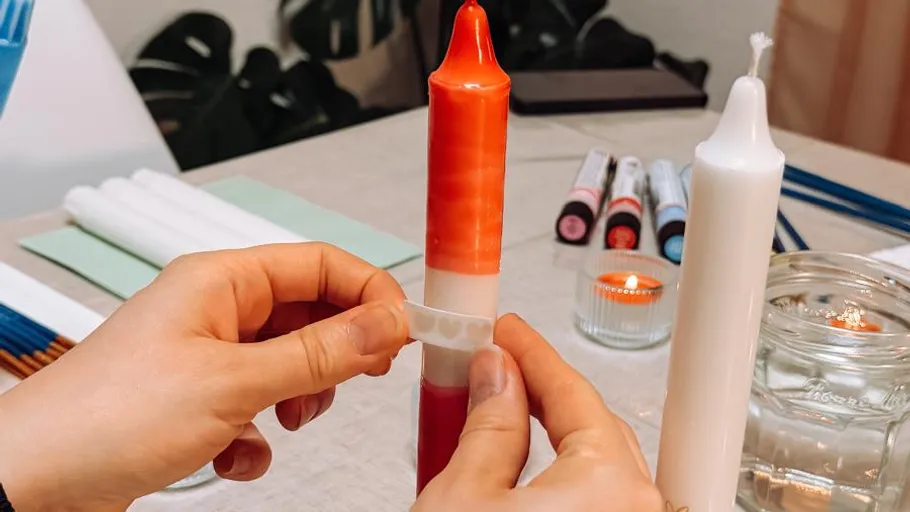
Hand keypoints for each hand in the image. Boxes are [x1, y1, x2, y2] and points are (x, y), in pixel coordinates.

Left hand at [0, 243, 409, 510]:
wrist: (33, 481)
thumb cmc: (103, 418)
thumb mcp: (233, 383)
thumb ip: (319, 353)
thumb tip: (386, 323)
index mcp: (221, 281)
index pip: (320, 264)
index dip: (369, 292)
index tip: (402, 331)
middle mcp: (215, 311)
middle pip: (311, 312)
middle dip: (337, 351)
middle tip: (360, 377)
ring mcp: (206, 355)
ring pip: (289, 361)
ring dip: (301, 396)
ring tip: (287, 421)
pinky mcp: (197, 399)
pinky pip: (258, 403)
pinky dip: (260, 432)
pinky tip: (236, 452)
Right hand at [414, 315, 662, 511]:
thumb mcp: (463, 498)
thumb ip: (487, 425)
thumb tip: (496, 373)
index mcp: (610, 489)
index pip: (573, 393)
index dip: (532, 353)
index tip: (506, 331)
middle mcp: (636, 511)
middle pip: (593, 426)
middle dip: (542, 392)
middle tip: (499, 365)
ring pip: (596, 467)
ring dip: (550, 436)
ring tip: (502, 415)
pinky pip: (596, 501)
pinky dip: (561, 476)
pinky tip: (522, 470)